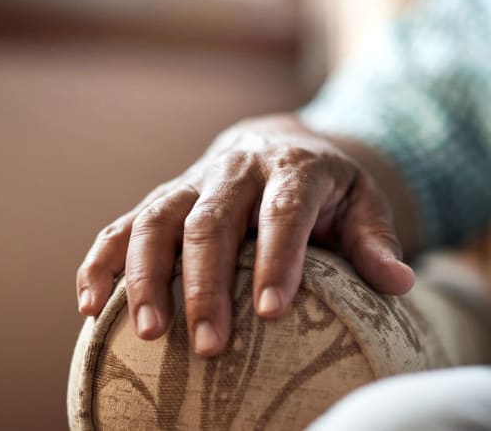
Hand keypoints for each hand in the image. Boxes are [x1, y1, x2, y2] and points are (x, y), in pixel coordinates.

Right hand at [76, 114, 414, 356]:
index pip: (282, 210)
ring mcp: (190, 182)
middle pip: (211, 220)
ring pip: (156, 219)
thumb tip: (400, 284)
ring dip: (145, 276)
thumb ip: (375, 240)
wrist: (274, 145)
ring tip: (148, 333)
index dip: (276, 259)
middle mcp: (234, 169)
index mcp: (290, 167)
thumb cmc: (324, 189)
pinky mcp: (161, 199)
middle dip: (205, 284)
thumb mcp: (361, 202)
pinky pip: (121, 226)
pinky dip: (101, 263)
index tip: (271, 312)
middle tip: (207, 345)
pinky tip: (91, 306)